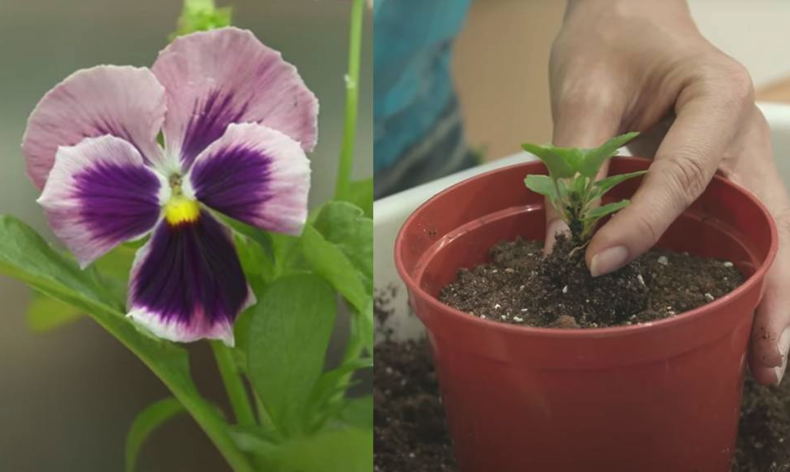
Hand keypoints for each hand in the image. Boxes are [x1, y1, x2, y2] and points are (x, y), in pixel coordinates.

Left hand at [547, 0, 789, 383]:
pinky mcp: (723, 169)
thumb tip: (560, 244)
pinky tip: (737, 315)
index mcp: (716, 96)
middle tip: (762, 362)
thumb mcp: (582, 91)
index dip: (643, 225)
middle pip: (767, 219)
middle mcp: (743, 130)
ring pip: (767, 231)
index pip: (684, 174)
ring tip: (763, 361)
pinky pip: (741, 224)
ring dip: (767, 294)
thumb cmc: (611, 34)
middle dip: (767, 292)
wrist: (629, 9)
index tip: (599, 263)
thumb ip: (573, 166)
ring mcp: (741, 152)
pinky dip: (744, 271)